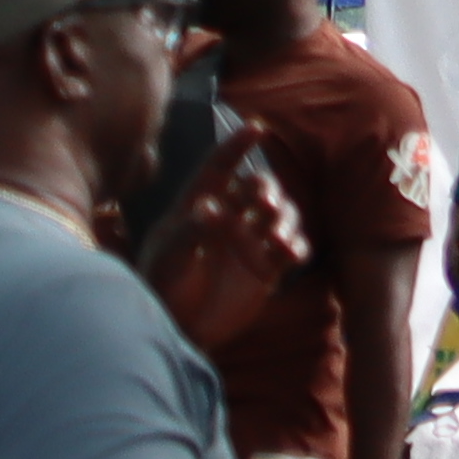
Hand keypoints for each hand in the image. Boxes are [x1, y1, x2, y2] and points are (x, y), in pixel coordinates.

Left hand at [146, 152, 307, 349]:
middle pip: (257, 189)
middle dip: (265, 188)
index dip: (236, 147)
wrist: (178, 330)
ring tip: (273, 236)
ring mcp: (250, 241)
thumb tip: (211, 207)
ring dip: (283, 218)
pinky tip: (291, 254)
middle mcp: (229, 218)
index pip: (218, 169)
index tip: (256, 128)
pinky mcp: (267, 267)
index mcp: (199, 207)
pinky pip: (291, 249)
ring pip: (280, 215)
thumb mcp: (169, 259)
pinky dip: (296, 247)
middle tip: (260, 198)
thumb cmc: (162, 288)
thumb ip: (189, 232)